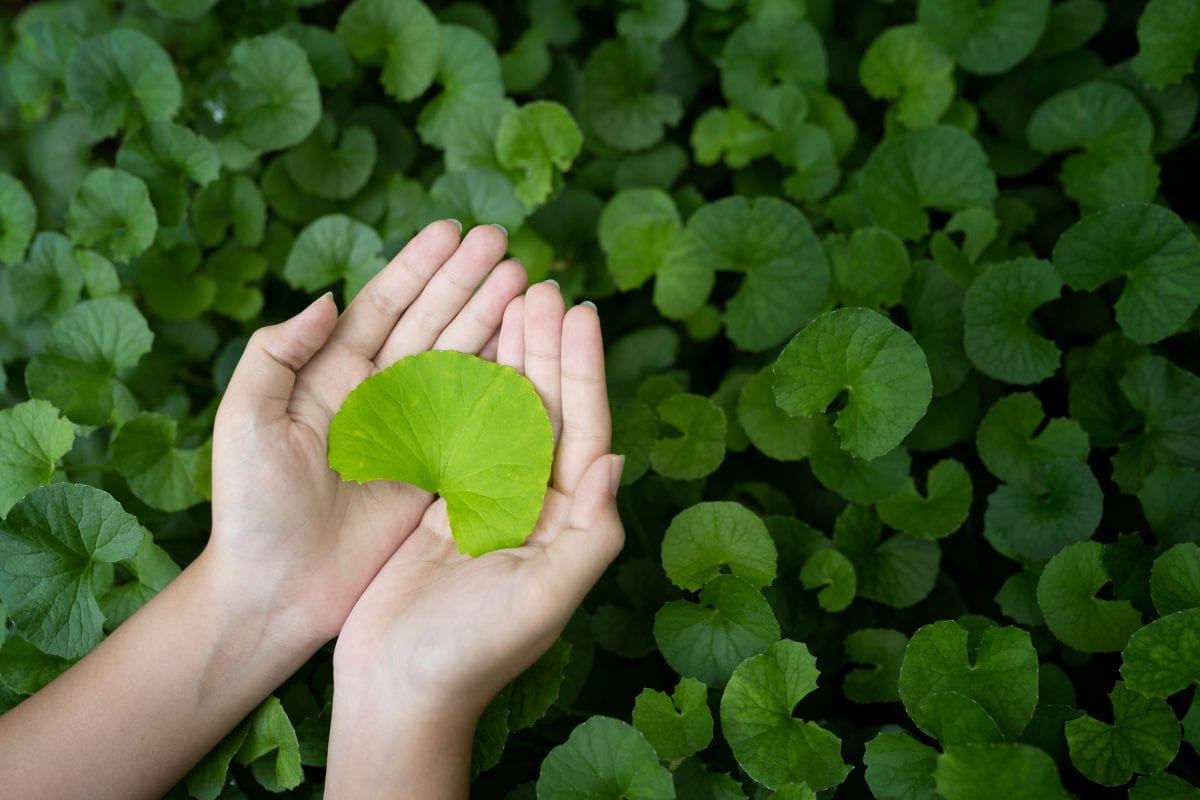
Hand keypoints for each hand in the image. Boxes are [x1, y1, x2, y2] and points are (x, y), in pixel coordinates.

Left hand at [204, 221, 527, 650]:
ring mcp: (411, 430)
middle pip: (431, 322)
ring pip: (459, 360)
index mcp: (332, 374)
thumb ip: (277, 353)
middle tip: (504, 242)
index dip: (418, 267)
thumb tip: (329, 299)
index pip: (384, 306)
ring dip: (491, 320)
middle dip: (466, 282)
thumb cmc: (251, 506)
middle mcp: (378, 394)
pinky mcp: (435, 469)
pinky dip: (501, 381)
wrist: (277, 589)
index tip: (452, 230)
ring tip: (524, 282)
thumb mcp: (246, 419)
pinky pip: (474, 417)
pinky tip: (527, 348)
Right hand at [325, 283, 624, 797]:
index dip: (583, 369)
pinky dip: (462, 389)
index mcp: (565, 521)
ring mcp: (486, 501)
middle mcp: (533, 505)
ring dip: (509, 358)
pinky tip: (461, 348)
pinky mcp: (440, 505)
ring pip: (503, 412)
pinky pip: (457, 432)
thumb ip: (591, 533)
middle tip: (542, 286)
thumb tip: (616, 460)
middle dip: (547, 348)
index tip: (581, 311)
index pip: (584, 430)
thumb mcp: (545, 597)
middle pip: (547, 409)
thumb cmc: (472, 651)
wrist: (397, 688)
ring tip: (509, 299)